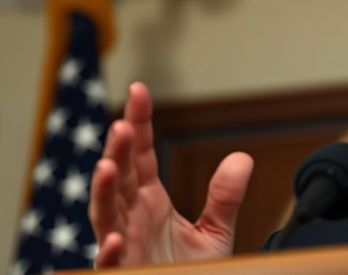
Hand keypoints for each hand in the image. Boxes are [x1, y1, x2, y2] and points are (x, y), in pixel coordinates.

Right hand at [89, 82, 253, 266]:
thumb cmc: (191, 273)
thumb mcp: (215, 233)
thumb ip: (224, 198)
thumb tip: (242, 158)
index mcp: (149, 203)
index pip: (140, 156)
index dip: (138, 123)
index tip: (138, 90)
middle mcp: (131, 220)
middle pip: (120, 179)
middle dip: (118, 152)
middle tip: (122, 126)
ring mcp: (123, 248)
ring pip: (106, 215)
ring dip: (104, 192)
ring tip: (107, 166)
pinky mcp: (123, 273)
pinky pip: (112, 265)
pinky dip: (110, 253)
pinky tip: (116, 238)